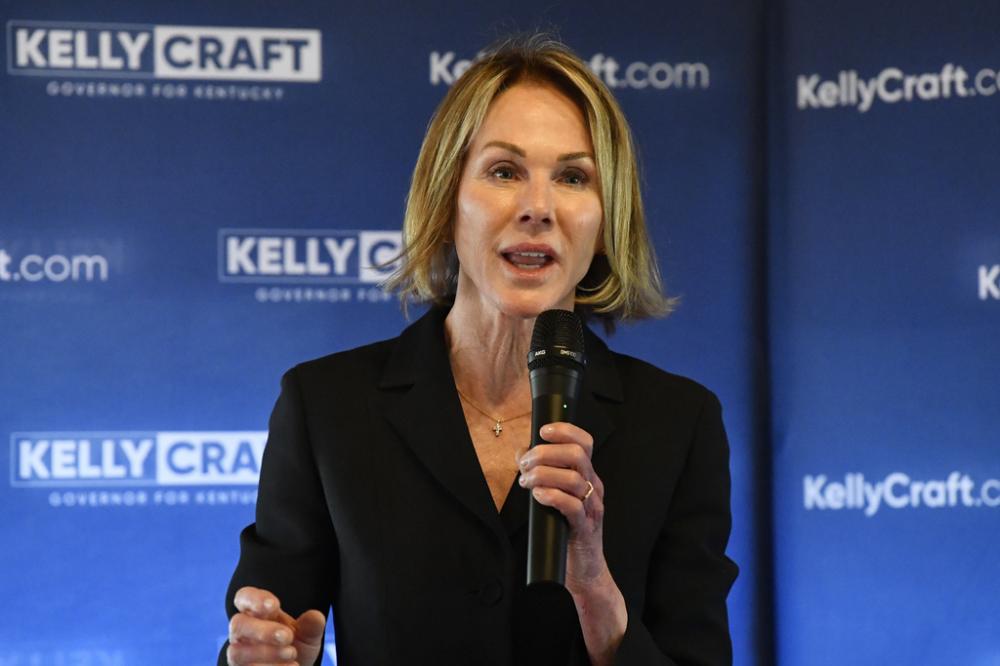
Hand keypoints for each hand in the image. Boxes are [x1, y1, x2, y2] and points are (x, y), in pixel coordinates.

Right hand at [227, 586, 325, 665]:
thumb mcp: (308, 635)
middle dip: (262, 630)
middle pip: (238, 624)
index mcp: (257, 613)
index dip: (255, 599)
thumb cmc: (295, 646)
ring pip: (238, 652)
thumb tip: (315, 616)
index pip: (244, 597)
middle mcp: (243, 632)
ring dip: (266, 653)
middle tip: (287, 636)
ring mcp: (238, 654)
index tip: (274, 605)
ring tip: (292, 654)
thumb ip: (311, 625)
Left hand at [516, 422, 605, 590]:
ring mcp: (591, 508)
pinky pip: (572, 506)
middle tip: (525, 464)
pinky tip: (538, 496)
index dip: (565, 430)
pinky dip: (552, 496)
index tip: (542, 431)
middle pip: (577, 455)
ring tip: (526, 483)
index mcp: (587, 476)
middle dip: (546, 453)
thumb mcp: (554, 496)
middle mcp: (593, 488)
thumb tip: (521, 452)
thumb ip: (541, 473)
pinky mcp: (585, 528)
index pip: (584, 442)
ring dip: (543, 475)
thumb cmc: (565, 530)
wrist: (584, 570)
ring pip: (574, 478)